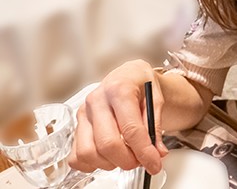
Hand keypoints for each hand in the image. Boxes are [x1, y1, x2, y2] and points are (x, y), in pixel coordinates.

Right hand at [68, 60, 167, 174]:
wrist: (128, 75)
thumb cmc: (141, 84)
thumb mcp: (156, 98)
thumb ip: (155, 126)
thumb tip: (157, 153)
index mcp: (119, 89)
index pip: (130, 129)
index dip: (144, 152)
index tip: (154, 164)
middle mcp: (97, 101)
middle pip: (107, 144)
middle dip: (128, 160)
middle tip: (141, 161)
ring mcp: (83, 114)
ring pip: (88, 153)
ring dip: (110, 163)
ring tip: (126, 156)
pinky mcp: (76, 126)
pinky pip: (76, 156)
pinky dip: (92, 164)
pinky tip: (108, 157)